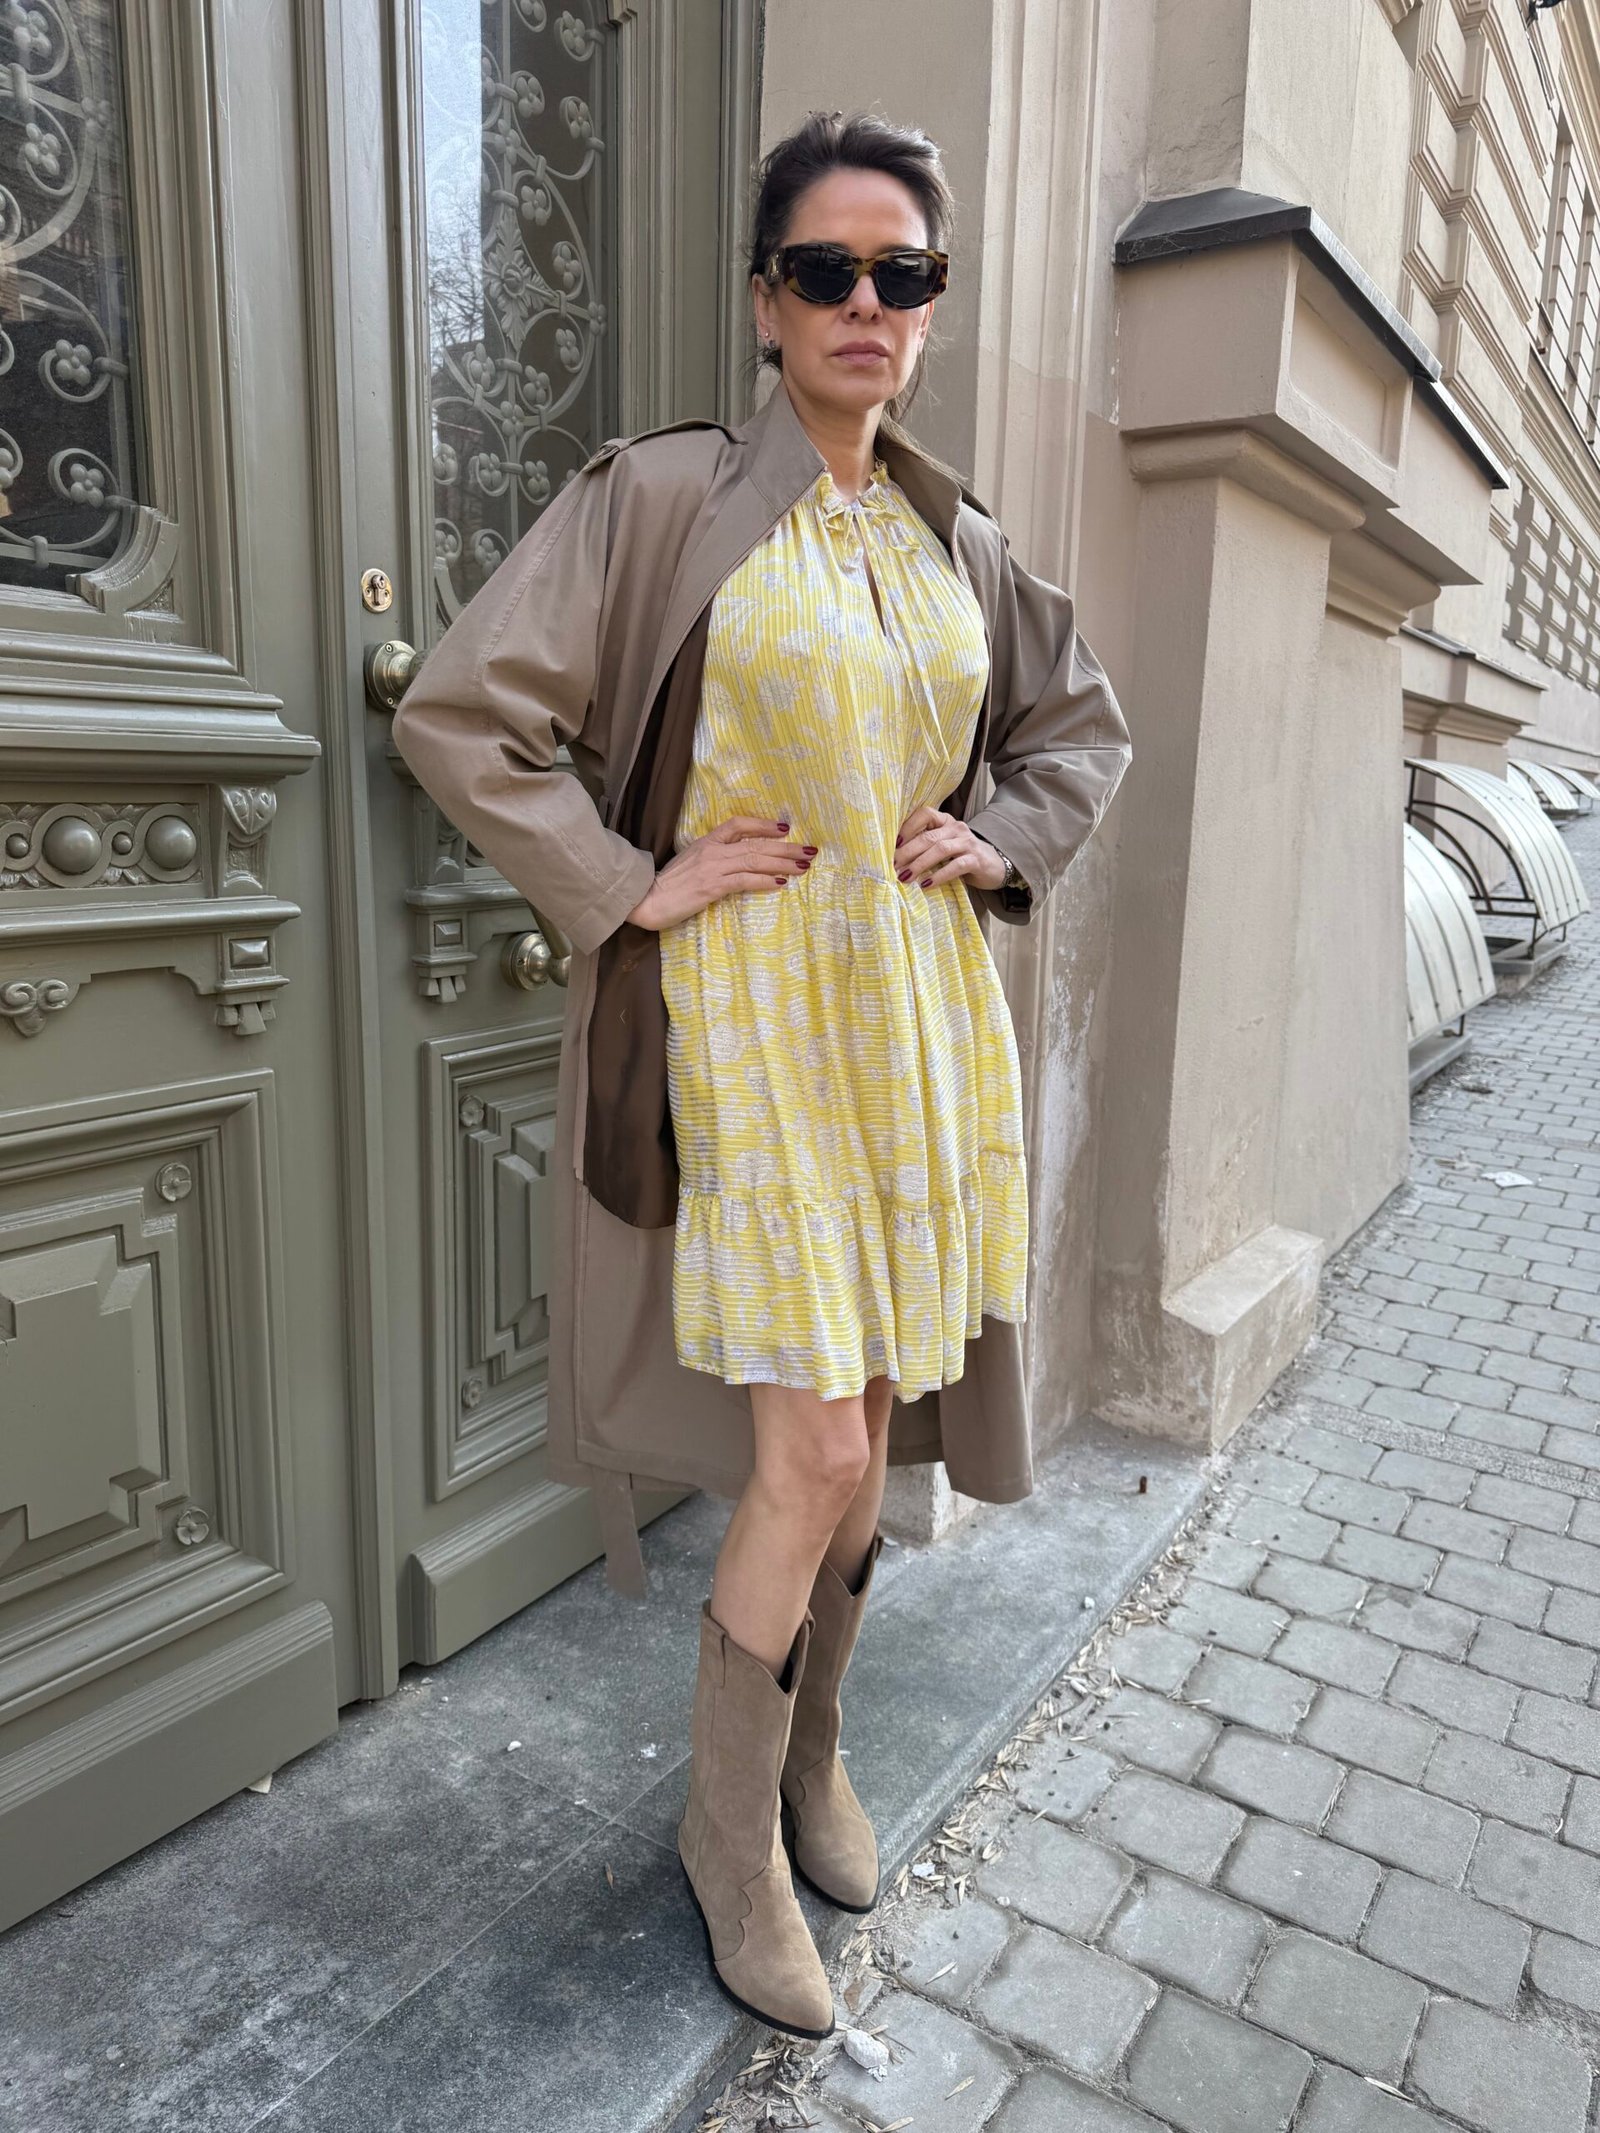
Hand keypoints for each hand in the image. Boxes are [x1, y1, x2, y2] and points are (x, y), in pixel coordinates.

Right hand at [625, 815, 815, 930]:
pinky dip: (764, 881)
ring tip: (803, 866)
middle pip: (755, 844)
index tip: (785, 828)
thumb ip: (713, 858)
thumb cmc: (669, 884)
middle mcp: (712, 850)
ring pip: (754, 860)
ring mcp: (712, 868)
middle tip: (809, 850)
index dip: (762, 824)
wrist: (646, 899)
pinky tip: (780, 882)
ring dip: (782, 863)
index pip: (738, 824)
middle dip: (785, 847)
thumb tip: (739, 861)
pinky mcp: (712, 887)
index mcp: (706, 841)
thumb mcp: (691, 862)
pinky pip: (744, 881)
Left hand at [894, 806, 1006, 891]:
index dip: (907, 827)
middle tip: (892, 866)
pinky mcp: (976, 860)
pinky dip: (939, 876)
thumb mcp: (943, 846)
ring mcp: (967, 843)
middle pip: (928, 836)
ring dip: (920, 864)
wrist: (993, 866)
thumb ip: (925, 845)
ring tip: (906, 877)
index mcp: (945, 821)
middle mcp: (956, 828)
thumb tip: (895, 856)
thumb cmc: (960, 856)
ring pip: (940, 849)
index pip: (924, 814)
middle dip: (907, 852)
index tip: (893, 845)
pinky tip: (926, 884)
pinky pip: (956, 866)